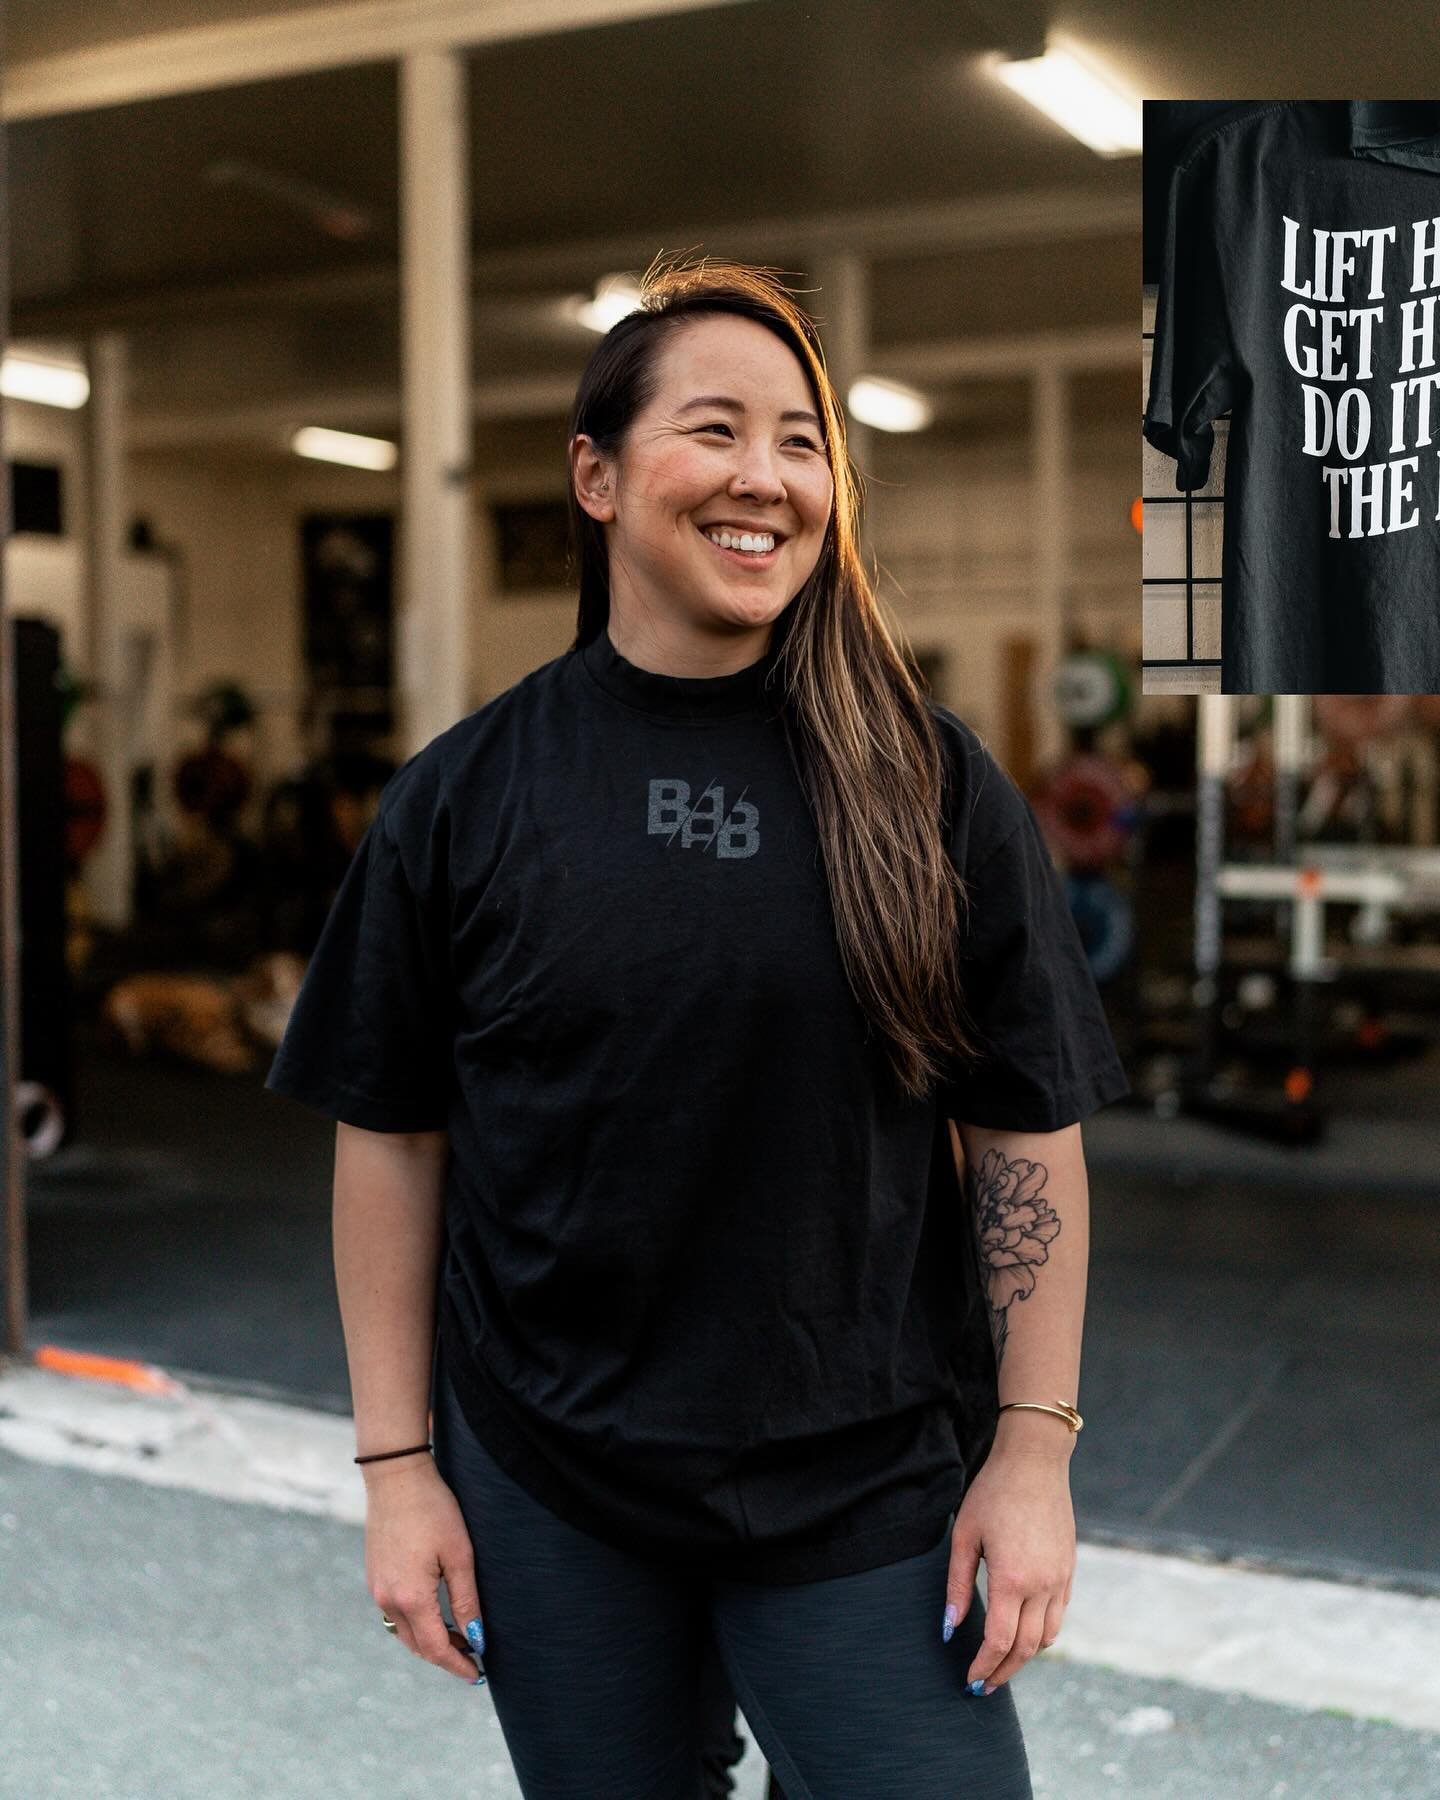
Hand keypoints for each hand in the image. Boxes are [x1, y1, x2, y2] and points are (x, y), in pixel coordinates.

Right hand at [363, 1457, 486, 1681]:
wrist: (396, 1477)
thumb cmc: (432, 1509)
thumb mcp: (458, 1554)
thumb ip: (466, 1600)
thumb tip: (475, 1637)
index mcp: (410, 1598)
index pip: (436, 1649)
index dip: (457, 1665)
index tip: (477, 1675)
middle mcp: (387, 1600)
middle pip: (417, 1645)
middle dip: (445, 1655)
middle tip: (473, 1656)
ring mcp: (377, 1589)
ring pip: (404, 1632)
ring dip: (429, 1640)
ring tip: (459, 1636)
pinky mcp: (374, 1576)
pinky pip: (394, 1613)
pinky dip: (416, 1622)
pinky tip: (435, 1613)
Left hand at [943, 1436, 1074, 1695]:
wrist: (1035, 1462)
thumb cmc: (993, 1493)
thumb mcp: (965, 1535)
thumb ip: (957, 1585)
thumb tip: (950, 1628)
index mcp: (1012, 1579)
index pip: (998, 1641)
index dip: (983, 1666)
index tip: (969, 1680)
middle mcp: (1042, 1586)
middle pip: (1025, 1648)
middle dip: (1002, 1672)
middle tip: (982, 1685)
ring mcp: (1060, 1579)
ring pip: (1046, 1637)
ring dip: (1023, 1657)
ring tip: (1000, 1663)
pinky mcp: (1069, 1570)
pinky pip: (1058, 1616)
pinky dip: (1041, 1634)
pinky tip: (1023, 1632)